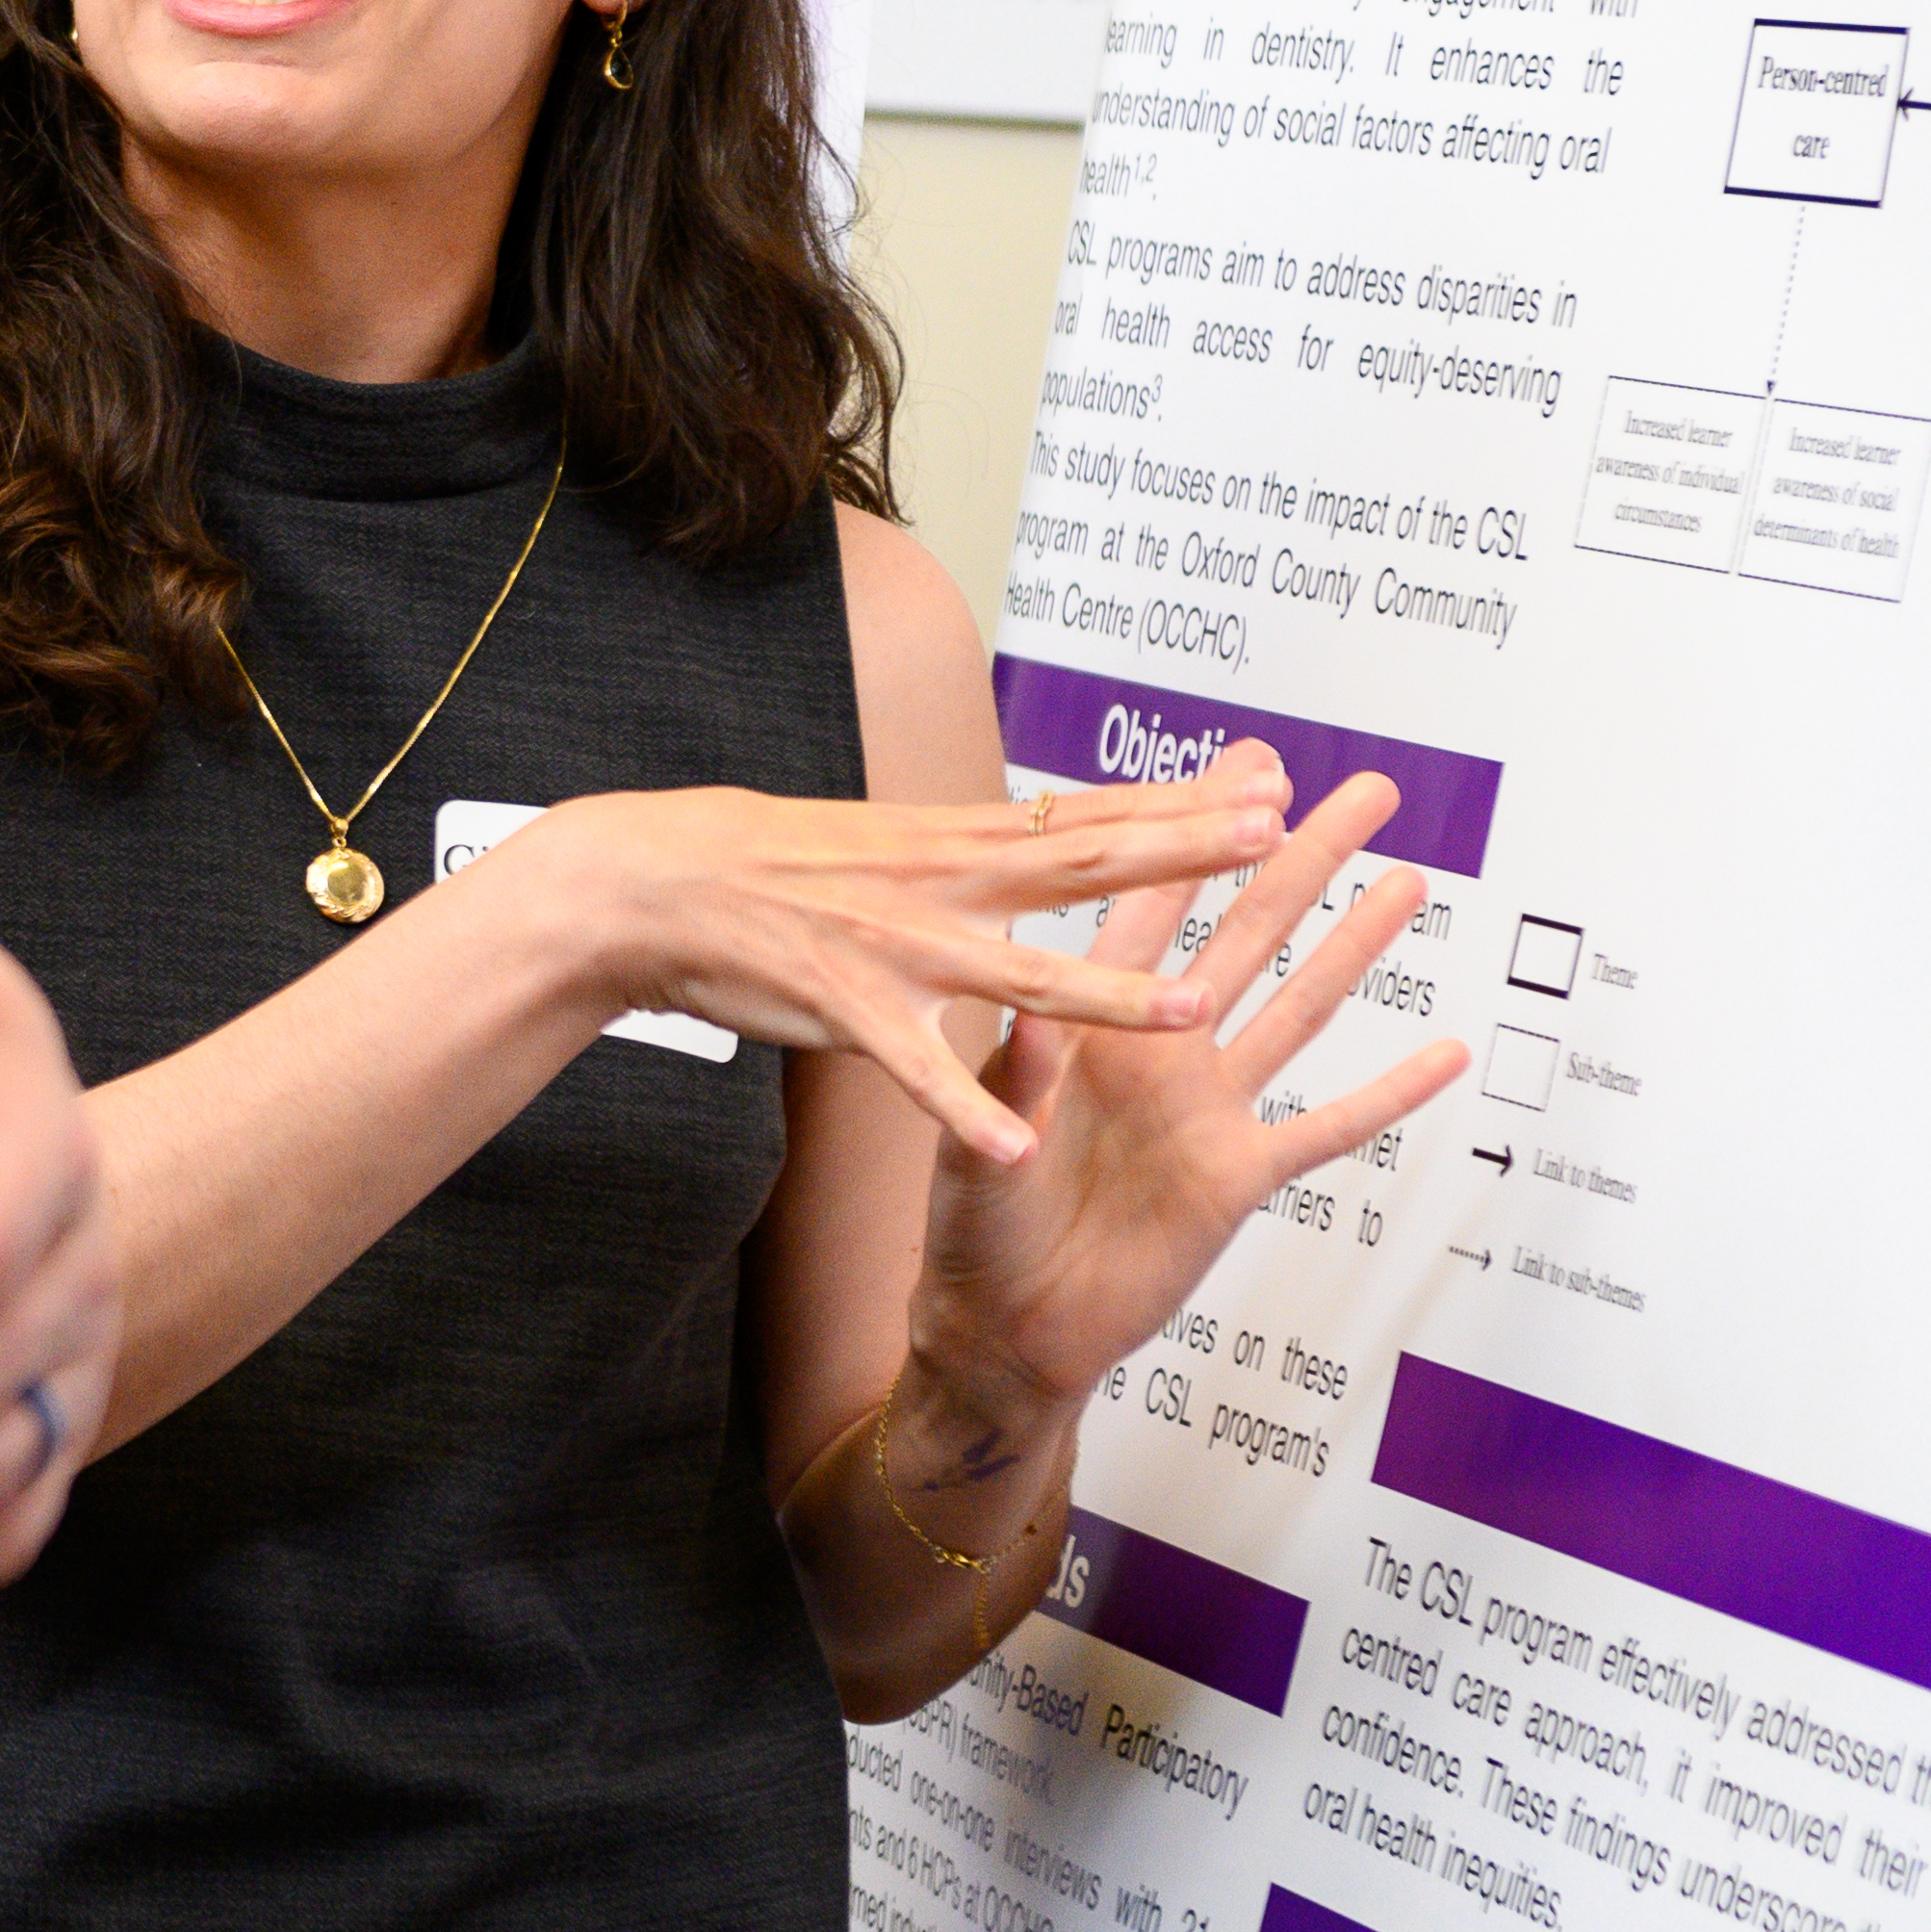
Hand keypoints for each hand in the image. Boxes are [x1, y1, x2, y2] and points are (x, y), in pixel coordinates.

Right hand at [532, 747, 1299, 1162]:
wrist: (657, 879)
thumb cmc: (771, 864)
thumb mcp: (887, 840)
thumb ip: (972, 846)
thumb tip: (1046, 826)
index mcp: (953, 841)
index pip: (1088, 816)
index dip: (1180, 805)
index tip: (1266, 784)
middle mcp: (940, 882)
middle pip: (1081, 865)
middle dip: (1180, 853)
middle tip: (1273, 834)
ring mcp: (897, 946)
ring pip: (1020, 977)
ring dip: (1108, 1000)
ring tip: (1191, 1011)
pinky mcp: (844, 1005)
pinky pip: (914, 1069)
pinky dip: (963, 1108)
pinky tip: (1014, 1147)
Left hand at [908, 766, 1472, 1425]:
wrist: (1007, 1326)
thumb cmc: (974, 1226)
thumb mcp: (976, 1143)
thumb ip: (1009, 1081)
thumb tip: (1029, 1014)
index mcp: (1087, 1021)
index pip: (1150, 904)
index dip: (1200, 834)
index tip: (1250, 764)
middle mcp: (1158, 1049)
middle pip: (1247, 931)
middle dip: (1302, 856)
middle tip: (1363, 792)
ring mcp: (1206, 1109)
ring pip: (1298, 1007)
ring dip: (1353, 945)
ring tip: (1406, 878)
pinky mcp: (1239, 1176)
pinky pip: (1328, 1130)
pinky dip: (1389, 1095)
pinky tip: (1444, 1053)